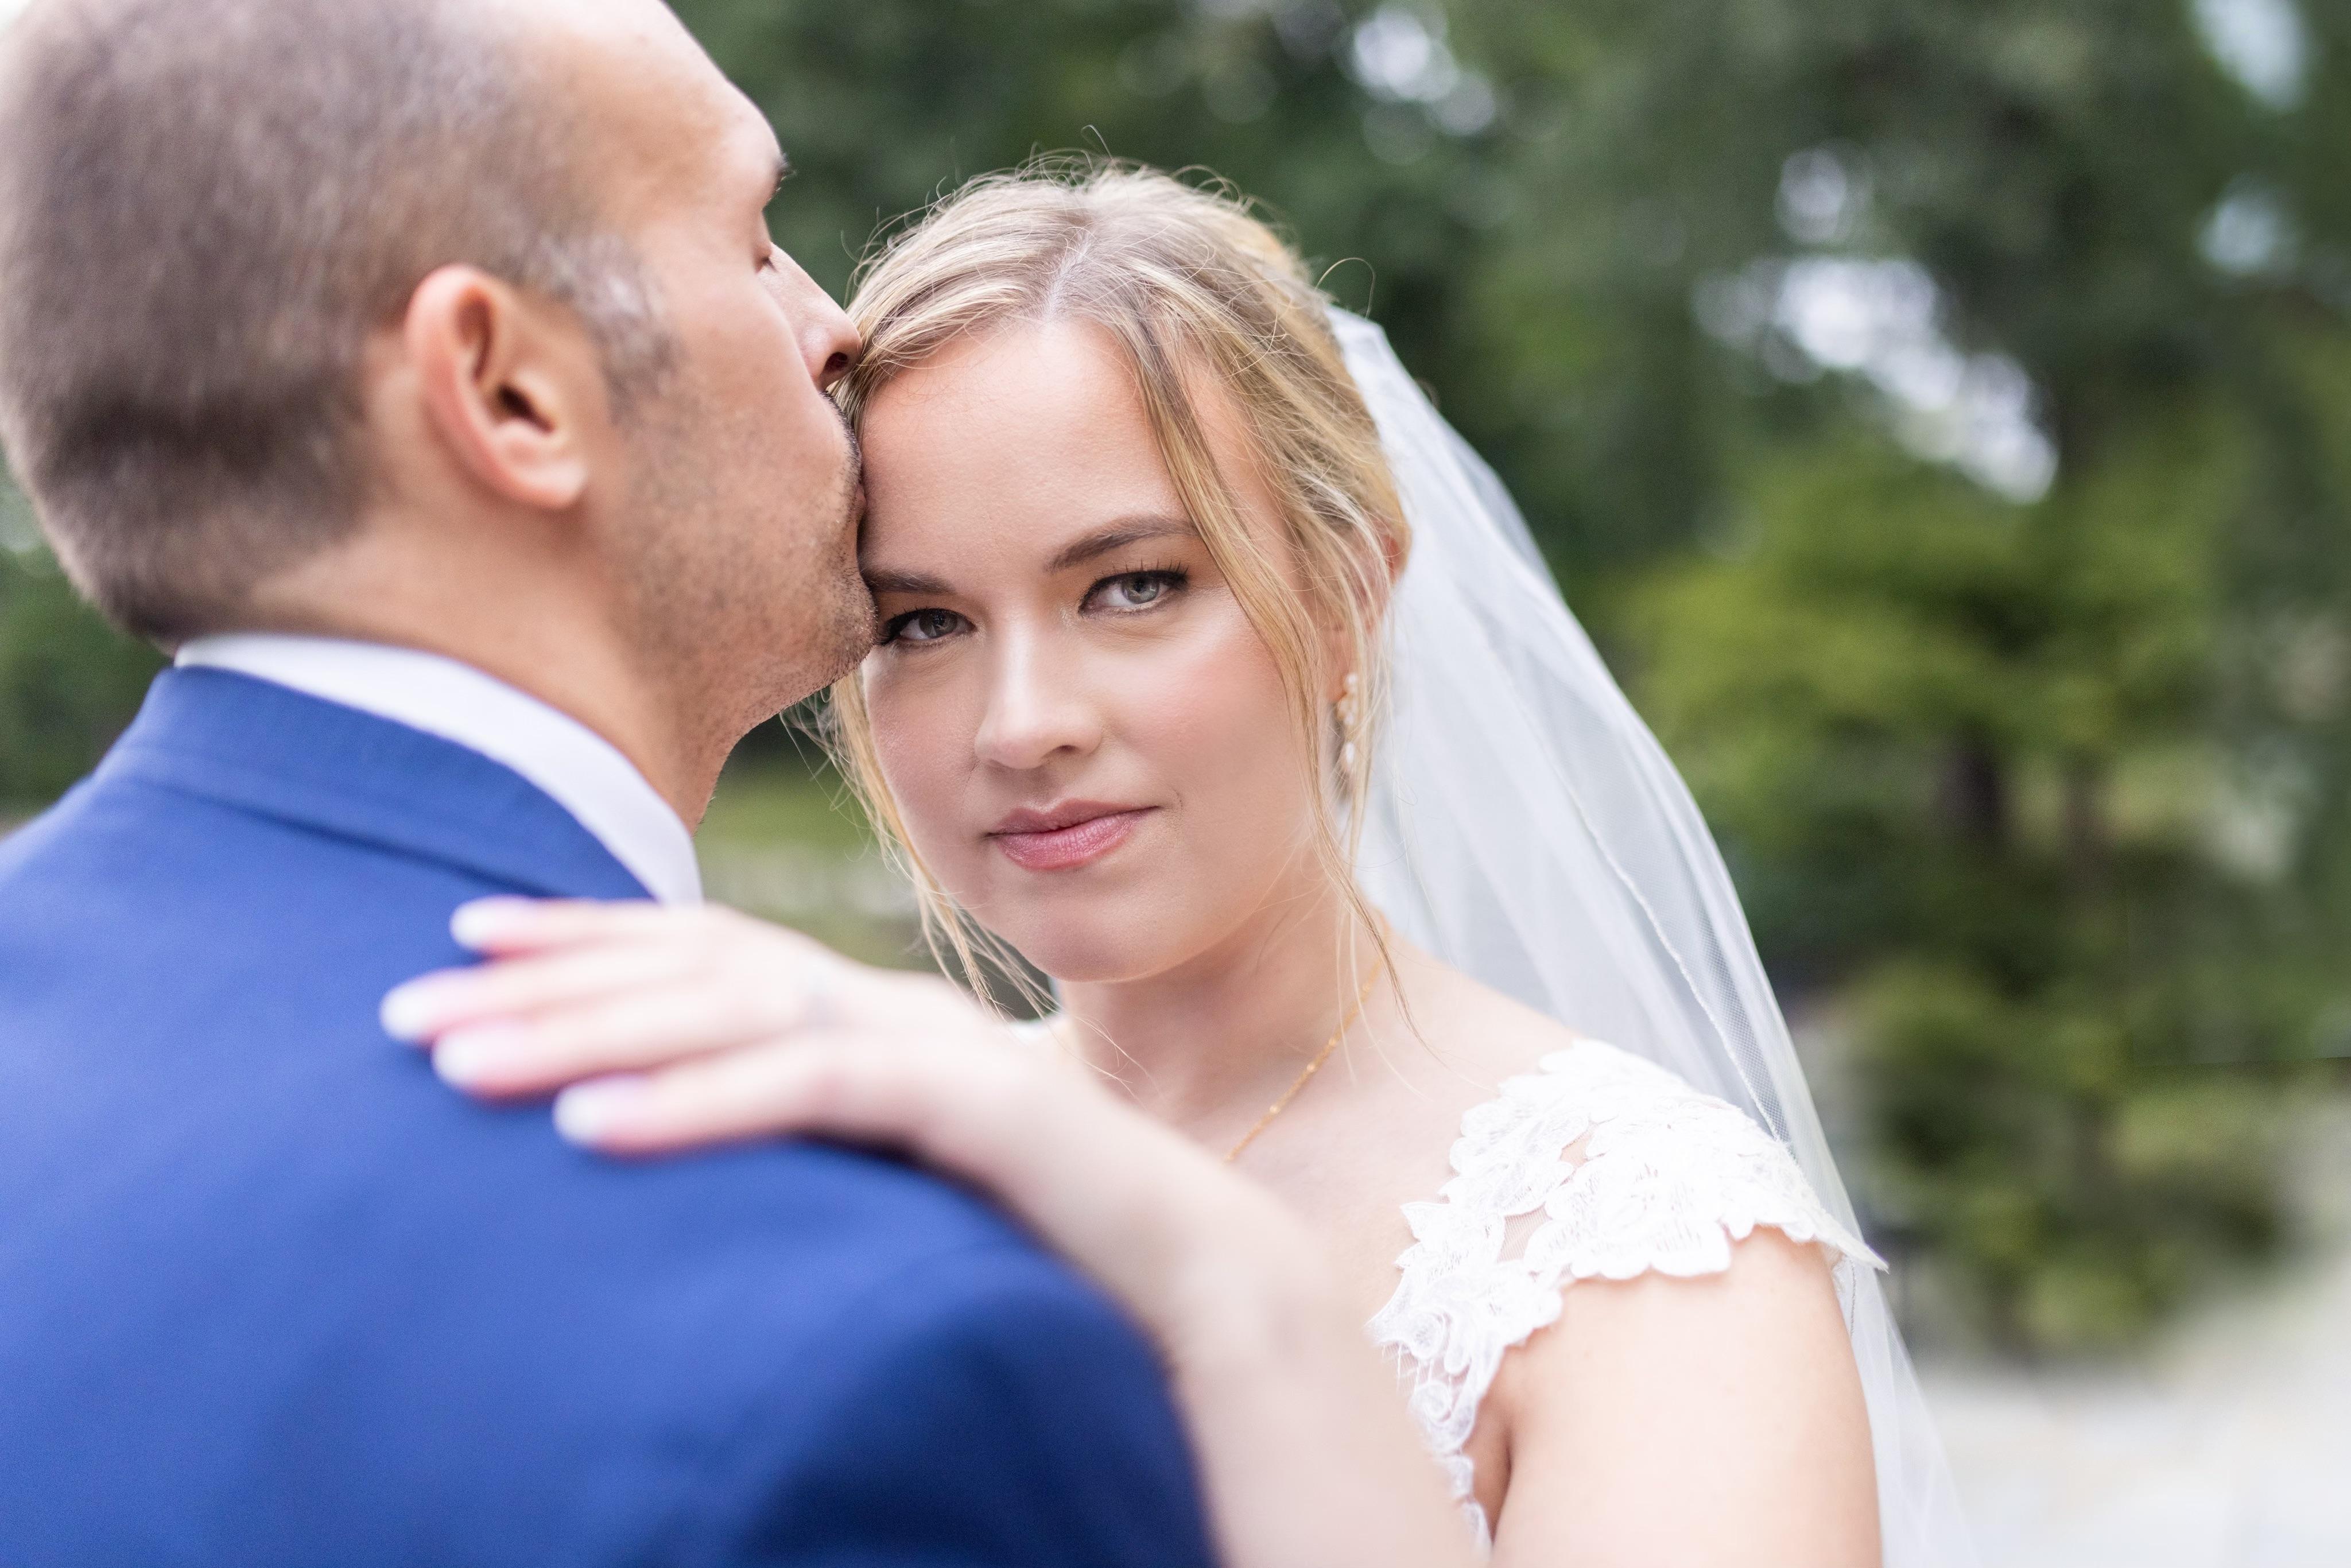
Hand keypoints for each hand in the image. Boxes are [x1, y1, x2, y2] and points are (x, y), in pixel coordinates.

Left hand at [382, 898, 1475, 1567]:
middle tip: (403, 1000)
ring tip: (454, 1064)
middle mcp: (897, 1013)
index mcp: (874, 1018)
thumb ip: (813, 1128)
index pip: (706, 953)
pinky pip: (822, 1094)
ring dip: (588, 1034)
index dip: (585, 935)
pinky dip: (703, 1104)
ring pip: (738, 1016)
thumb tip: (681, 1137)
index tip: (462, 934)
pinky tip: (592, 1132)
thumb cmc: (1043, 1238)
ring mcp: (940, 1053)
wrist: (1204, 1281)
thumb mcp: (891, 1175)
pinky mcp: (982, 1112)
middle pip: (698, 968)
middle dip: (547, 976)